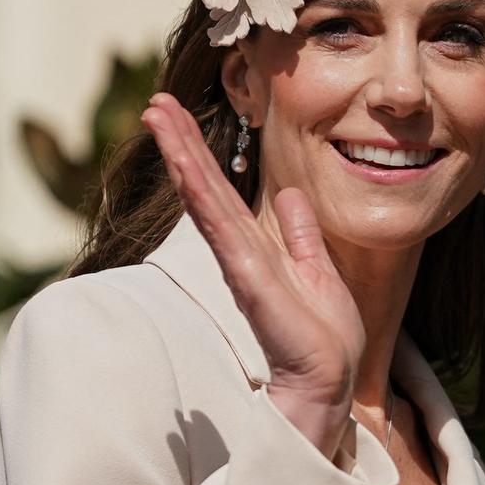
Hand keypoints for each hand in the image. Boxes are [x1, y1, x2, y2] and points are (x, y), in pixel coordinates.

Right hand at [143, 94, 363, 458]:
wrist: (330, 382)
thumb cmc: (324, 339)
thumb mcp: (318, 272)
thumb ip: (302, 236)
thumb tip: (291, 196)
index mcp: (257, 249)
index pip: (223, 193)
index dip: (201, 155)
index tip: (178, 118)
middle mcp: (241, 252)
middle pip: (205, 188)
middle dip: (180, 143)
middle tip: (154, 102)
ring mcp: (240, 263)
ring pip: (205, 198)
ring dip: (182, 155)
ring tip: (157, 116)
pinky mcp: (248, 278)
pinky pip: (221, 226)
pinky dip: (201, 193)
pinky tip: (185, 164)